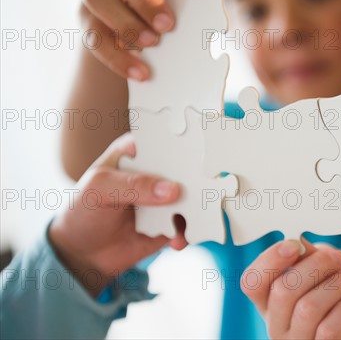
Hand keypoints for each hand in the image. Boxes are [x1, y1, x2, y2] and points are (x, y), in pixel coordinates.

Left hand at [49, 133, 186, 295]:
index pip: (163, 140)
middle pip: (184, 168)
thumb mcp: (99, 189)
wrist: (82, 254)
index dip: (180, 142)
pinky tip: (176, 240)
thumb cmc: (83, 211)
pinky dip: (188, 231)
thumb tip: (172, 190)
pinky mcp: (170, 223)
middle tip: (204, 186)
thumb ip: (133, 185)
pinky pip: (187, 225)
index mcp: (137, 152)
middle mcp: (155, 173)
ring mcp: (164, 199)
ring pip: (191, 198)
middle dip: (197, 177)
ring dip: (196, 208)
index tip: (197, 149)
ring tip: (190, 219)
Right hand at [80, 0, 188, 78]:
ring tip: (152, 44)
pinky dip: (116, 56)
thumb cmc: (164, 3)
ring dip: (125, 23)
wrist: (134, 20)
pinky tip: (139, 72)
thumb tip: (207, 26)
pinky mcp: (83, 15)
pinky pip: (92, 34)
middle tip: (167, 25)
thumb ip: (187, 4)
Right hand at [242, 239, 340, 338]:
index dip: (269, 260)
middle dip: (315, 267)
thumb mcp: (326, 266)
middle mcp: (278, 323)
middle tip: (338, 258)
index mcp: (271, 299)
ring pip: (307, 309)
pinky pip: (328, 330)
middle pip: (282, 291)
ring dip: (336, 285)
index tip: (294, 245)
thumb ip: (308, 255)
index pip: (252, 282)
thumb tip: (295, 239)